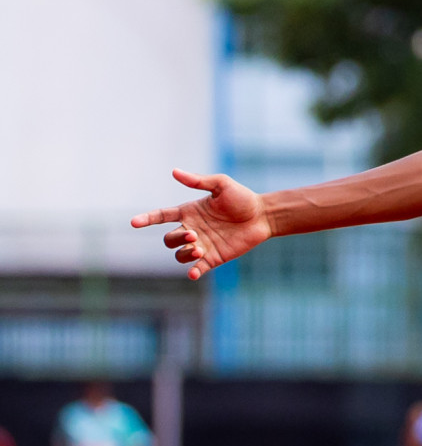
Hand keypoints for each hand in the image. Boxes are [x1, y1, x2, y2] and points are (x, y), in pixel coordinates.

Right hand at [130, 169, 271, 280]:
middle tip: (195, 235)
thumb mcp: (221, 185)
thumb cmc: (242, 198)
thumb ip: (198, 181)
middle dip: (176, 239)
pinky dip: (193, 272)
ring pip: (180, 254)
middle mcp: (192, 229)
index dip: (147, 219)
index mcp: (189, 212)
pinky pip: (197, 268)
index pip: (162, 216)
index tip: (134, 222)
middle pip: (169, 239)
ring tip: (199, 249)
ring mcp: (202, 245)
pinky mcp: (214, 258)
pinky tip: (193, 273)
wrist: (262, 215)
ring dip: (184, 254)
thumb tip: (175, 171)